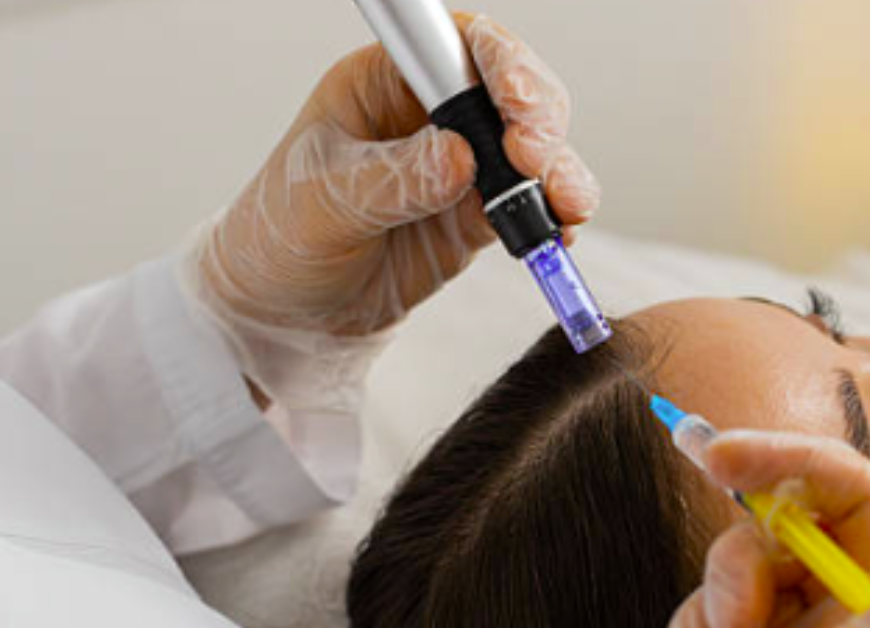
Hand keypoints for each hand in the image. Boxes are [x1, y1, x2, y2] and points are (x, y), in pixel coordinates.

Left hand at [183, 14, 597, 408]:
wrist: (285, 313)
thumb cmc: (280, 240)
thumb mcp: (322, 205)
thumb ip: (393, 180)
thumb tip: (458, 159)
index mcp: (384, 82)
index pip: (458, 47)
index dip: (501, 66)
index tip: (517, 107)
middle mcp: (429, 114)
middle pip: (513, 91)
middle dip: (541, 123)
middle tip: (537, 163)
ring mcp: (461, 165)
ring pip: (535, 150)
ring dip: (560, 174)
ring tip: (565, 208)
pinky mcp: (478, 214)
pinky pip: (531, 205)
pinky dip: (553, 218)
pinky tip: (557, 234)